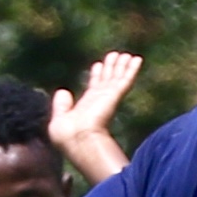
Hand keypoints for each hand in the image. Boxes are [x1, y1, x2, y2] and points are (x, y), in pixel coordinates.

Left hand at [47, 51, 142, 179]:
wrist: (78, 140)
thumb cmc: (67, 136)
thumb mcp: (59, 118)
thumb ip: (61, 105)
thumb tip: (63, 90)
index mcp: (87, 105)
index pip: (93, 86)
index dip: (96, 75)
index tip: (98, 65)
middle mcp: (99, 99)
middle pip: (108, 79)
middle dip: (112, 67)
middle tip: (116, 55)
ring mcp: (108, 97)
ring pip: (118, 77)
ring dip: (123, 65)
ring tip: (128, 55)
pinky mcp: (114, 95)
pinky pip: (124, 79)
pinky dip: (131, 69)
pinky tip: (137, 59)